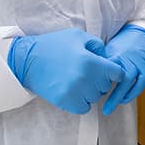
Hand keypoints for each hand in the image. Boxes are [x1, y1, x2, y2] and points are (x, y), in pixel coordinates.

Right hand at [7, 28, 124, 114]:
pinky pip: (84, 108)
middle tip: (88, 73)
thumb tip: (108, 56)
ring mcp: (74, 92)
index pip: (117, 73)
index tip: (108, 70)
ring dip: (91, 91)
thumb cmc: (54, 45)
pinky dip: (82, 102)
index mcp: (90, 61)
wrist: (27, 60)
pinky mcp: (64, 102)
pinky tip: (75, 91)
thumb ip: (97, 45)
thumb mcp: (77, 37)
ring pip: (95, 98)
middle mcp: (85, 78)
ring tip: (79, 81)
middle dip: (100, 80)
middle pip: (106, 86)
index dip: (114, 71)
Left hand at [102, 25, 144, 114]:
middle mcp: (130, 60)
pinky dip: (132, 93)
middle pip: (122, 80)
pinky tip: (124, 99)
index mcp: (118, 55)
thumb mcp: (108, 50)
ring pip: (131, 84)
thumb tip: (86, 79)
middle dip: (113, 96)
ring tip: (111, 107)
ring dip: (121, 97)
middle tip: (105, 109)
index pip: (109, 72)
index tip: (93, 94)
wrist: (140, 34)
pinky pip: (141, 85)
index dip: (102, 84)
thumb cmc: (121, 44)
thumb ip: (100, 64)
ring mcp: (140, 64)